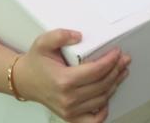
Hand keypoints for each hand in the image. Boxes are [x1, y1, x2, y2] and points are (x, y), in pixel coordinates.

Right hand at [14, 28, 129, 122]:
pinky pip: (94, 119)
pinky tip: (108, 96)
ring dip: (114, 84)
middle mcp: (68, 98)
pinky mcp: (71, 116)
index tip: (117, 52)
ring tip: (120, 72)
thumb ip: (60, 35)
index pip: (96, 71)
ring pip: (102, 99)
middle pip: (102, 85)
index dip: (110, 61)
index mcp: (63, 80)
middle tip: (124, 60)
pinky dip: (104, 110)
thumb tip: (78, 36)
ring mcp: (70, 110)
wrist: (24, 80)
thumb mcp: (43, 42)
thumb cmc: (35, 62)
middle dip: (116, 70)